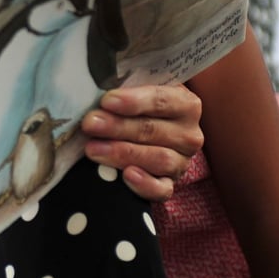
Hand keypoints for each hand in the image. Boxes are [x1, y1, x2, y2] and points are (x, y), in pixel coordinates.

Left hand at [80, 84, 202, 200]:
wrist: (148, 132)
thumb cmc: (137, 107)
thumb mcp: (136, 92)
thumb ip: (124, 88)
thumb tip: (96, 87)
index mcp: (184, 104)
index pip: (161, 100)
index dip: (134, 101)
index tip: (107, 101)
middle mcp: (188, 134)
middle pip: (152, 130)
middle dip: (117, 127)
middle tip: (90, 124)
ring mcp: (181, 161)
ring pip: (158, 159)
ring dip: (123, 153)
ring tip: (93, 149)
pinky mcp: (170, 184)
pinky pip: (162, 189)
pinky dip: (145, 185)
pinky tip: (127, 176)